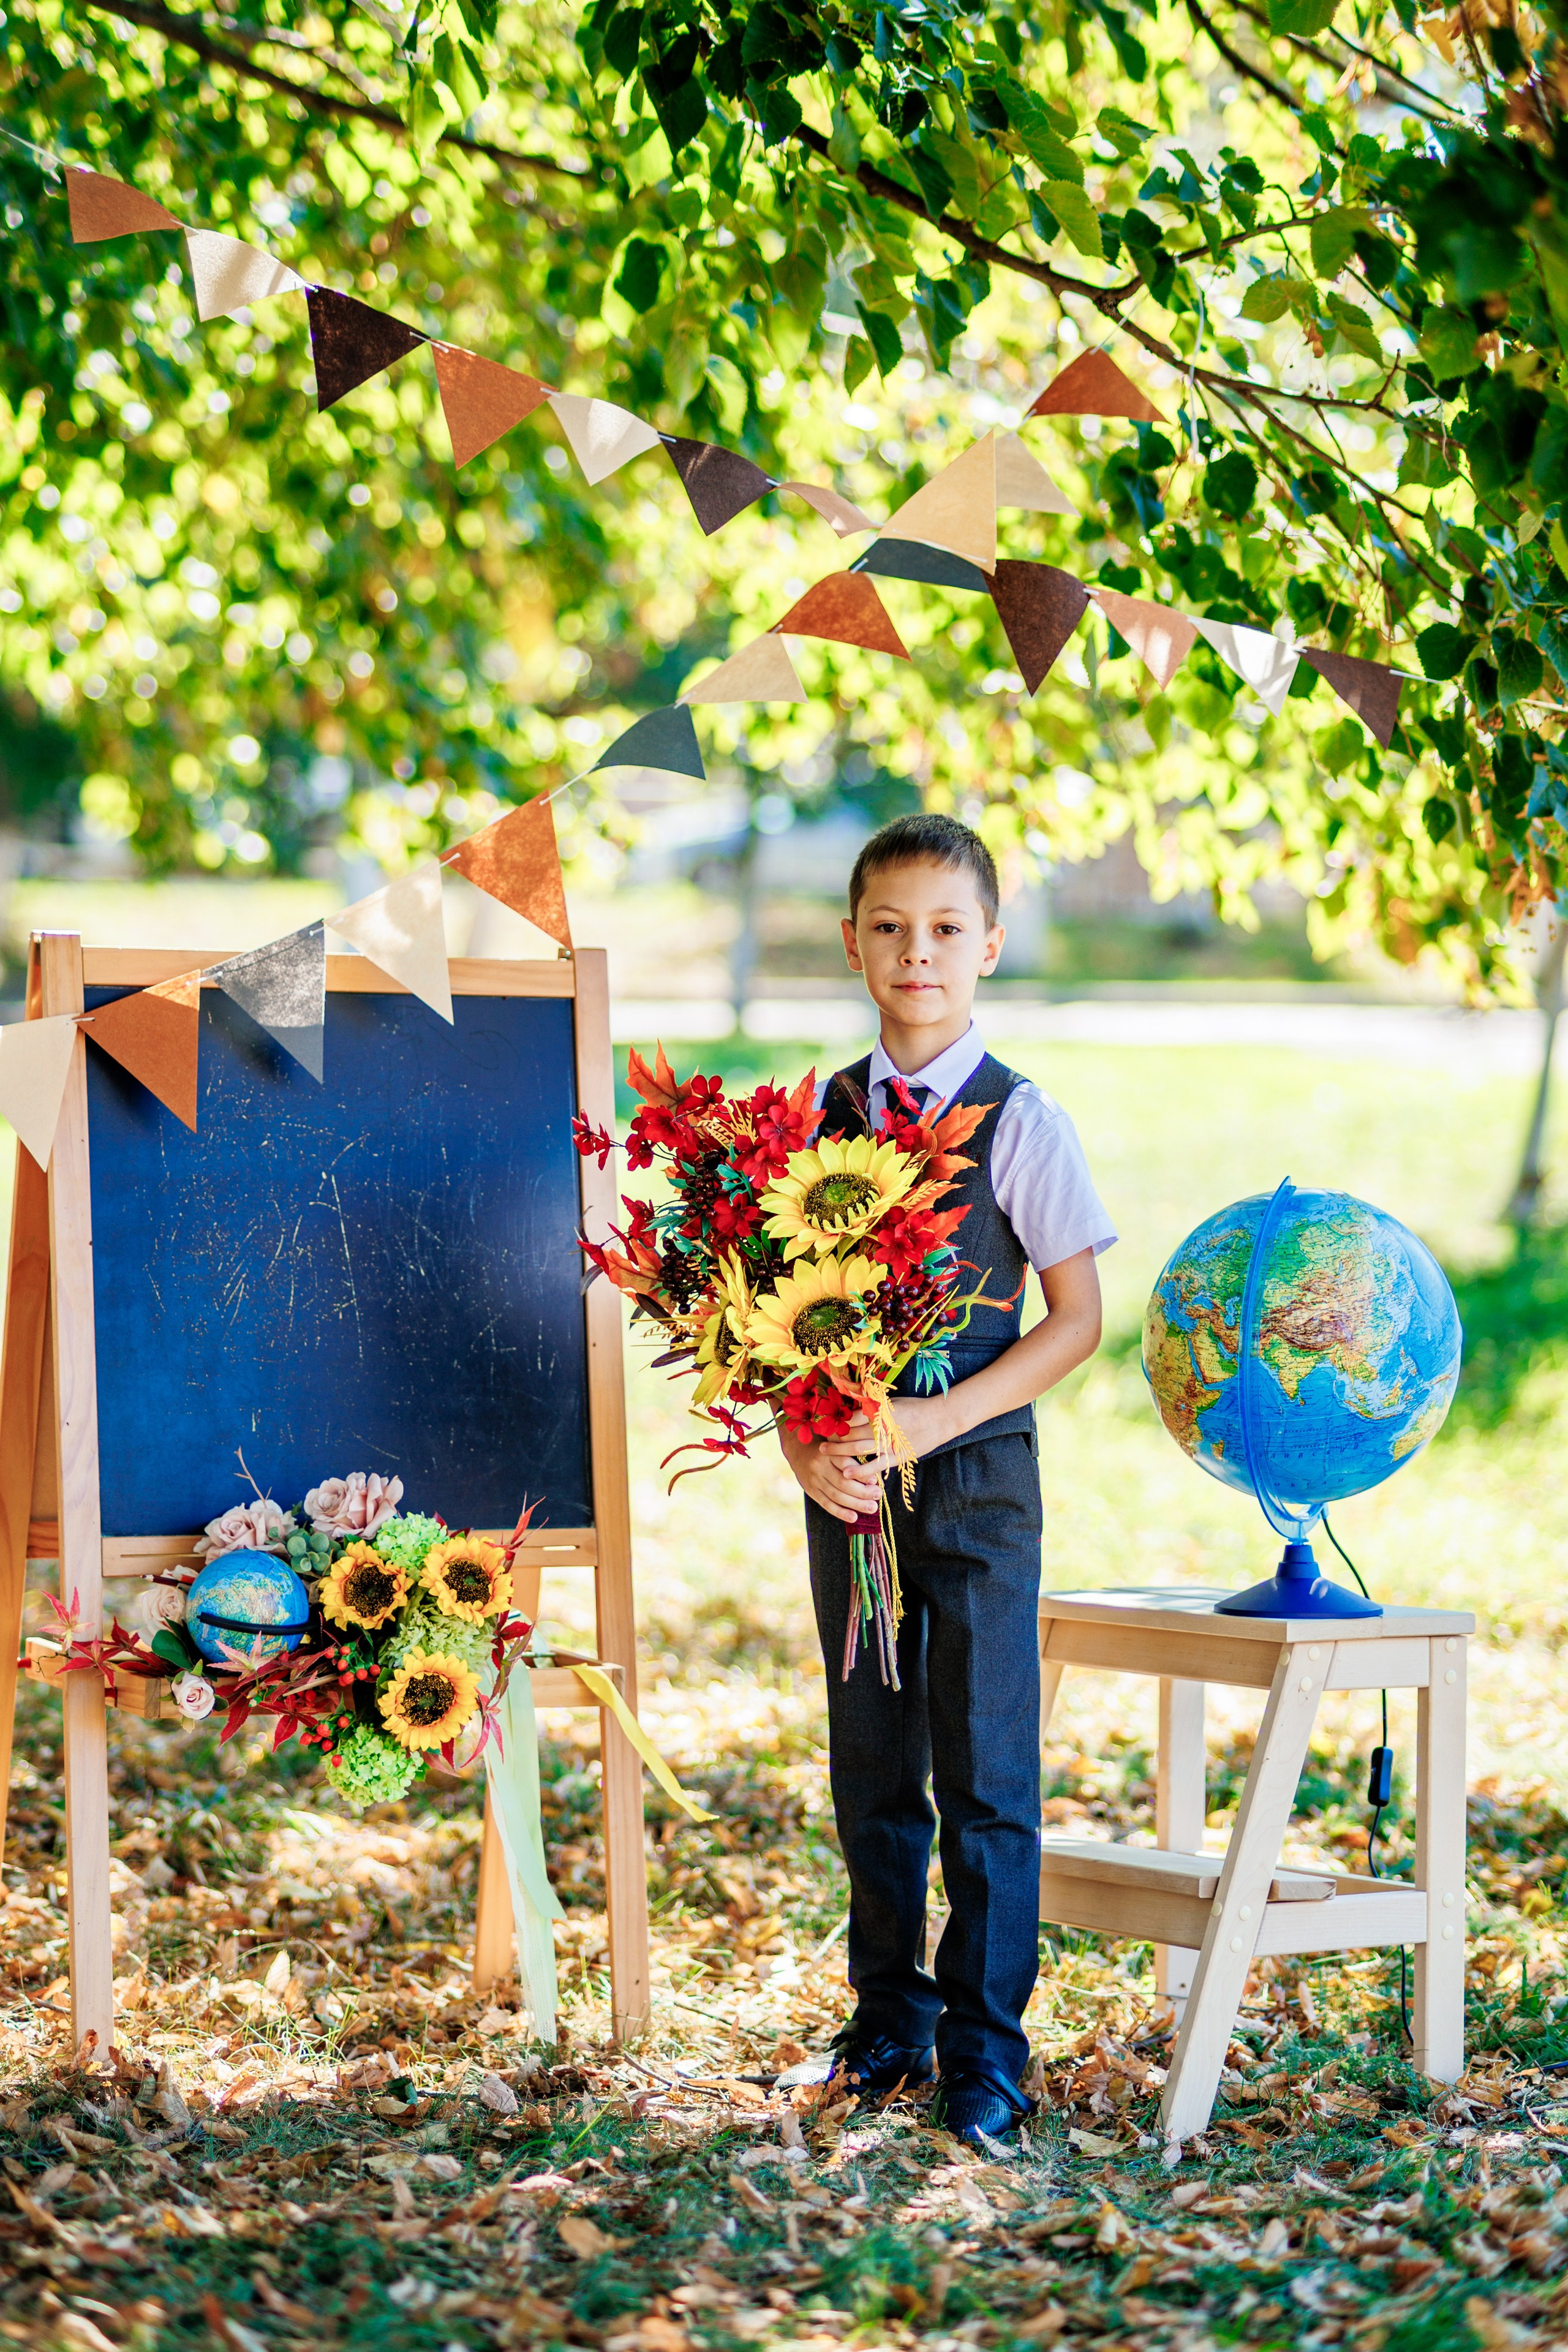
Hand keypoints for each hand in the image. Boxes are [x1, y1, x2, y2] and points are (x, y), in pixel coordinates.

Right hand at [777, 1421, 881, 1524]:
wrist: (798, 1450)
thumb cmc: (826, 1447)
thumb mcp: (836, 1443)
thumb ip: (851, 1452)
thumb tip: (874, 1472)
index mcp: (828, 1453)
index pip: (846, 1464)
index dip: (861, 1473)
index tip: (876, 1480)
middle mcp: (820, 1467)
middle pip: (843, 1483)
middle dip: (862, 1491)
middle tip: (878, 1495)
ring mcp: (814, 1480)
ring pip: (836, 1496)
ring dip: (856, 1504)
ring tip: (872, 1508)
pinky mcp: (811, 1491)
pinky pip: (826, 1504)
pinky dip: (840, 1512)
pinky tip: (854, 1517)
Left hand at [817, 1396, 954, 1477]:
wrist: (939, 1419)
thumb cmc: (914, 1408)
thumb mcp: (891, 1402)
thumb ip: (872, 1406)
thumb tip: (851, 1408)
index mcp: (879, 1411)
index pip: (851, 1418)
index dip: (836, 1423)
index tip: (825, 1425)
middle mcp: (882, 1426)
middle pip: (851, 1433)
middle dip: (834, 1438)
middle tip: (820, 1440)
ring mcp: (889, 1442)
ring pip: (858, 1448)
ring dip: (840, 1452)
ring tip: (825, 1453)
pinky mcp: (897, 1456)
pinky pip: (875, 1465)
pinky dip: (860, 1470)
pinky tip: (846, 1473)